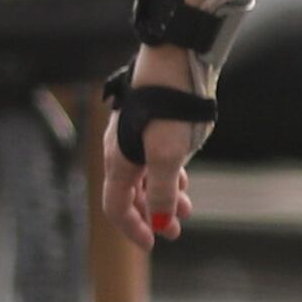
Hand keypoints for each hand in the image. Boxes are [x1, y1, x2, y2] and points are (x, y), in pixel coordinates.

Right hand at [111, 48, 204, 243]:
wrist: (177, 57)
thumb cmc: (169, 107)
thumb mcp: (168, 157)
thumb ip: (163, 191)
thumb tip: (160, 221)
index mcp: (118, 160)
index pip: (116, 206)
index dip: (133, 228)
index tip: (153, 244)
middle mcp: (120, 149)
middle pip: (130, 194)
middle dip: (152, 214)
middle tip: (176, 228)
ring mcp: (134, 134)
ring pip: (143, 175)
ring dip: (162, 195)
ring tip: (186, 205)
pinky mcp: (150, 121)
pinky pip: (152, 157)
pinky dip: (166, 174)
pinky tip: (183, 176)